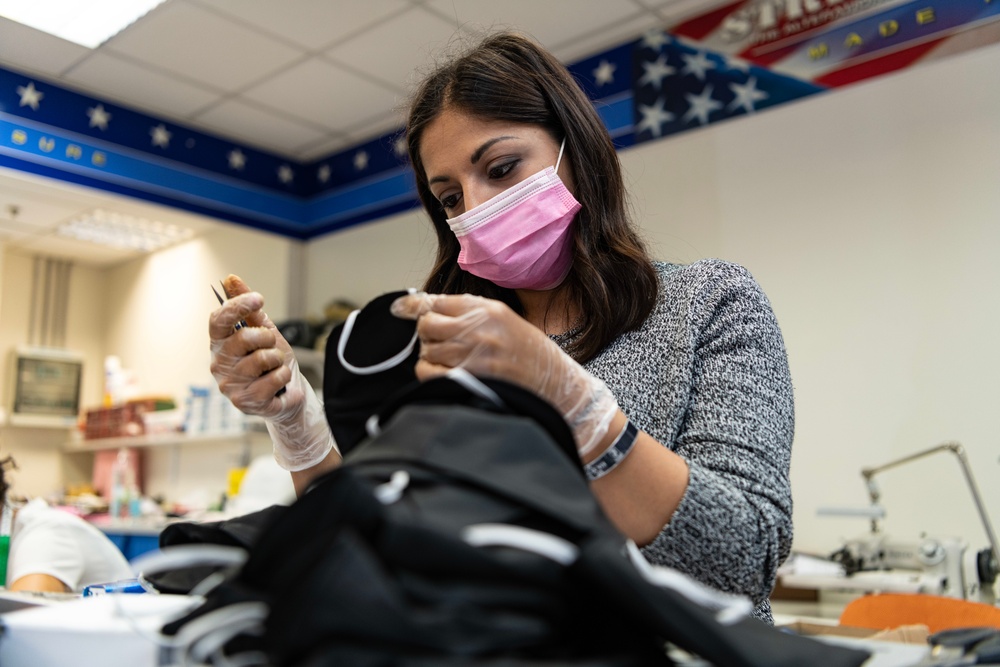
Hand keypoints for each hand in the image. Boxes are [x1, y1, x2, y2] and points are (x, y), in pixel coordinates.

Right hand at [209, 275, 334, 470]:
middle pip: (244, 338)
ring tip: (275, 366)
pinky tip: (279, 383)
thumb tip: (231, 278)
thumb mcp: (264, 331)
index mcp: (220, 343)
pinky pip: (274, 379)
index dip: (237, 306)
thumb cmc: (271, 361)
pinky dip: (283, 376)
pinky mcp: (245, 401)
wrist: (287, 392)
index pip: (218, 320)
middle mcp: (219, 364)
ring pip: (262, 358)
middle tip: (271, 346)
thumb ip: (249, 308)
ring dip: (278, 359)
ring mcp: (230, 384)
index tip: (259, 298)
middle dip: (267, 338)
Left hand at [391, 292, 617, 454]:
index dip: (416, 307)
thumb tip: (423, 308)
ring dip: (431, 357)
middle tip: (443, 344)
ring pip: (425, 350)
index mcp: (488, 310)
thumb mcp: (504, 321)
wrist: (556, 385)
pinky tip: (447, 375)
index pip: (437, 301)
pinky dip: (430, 375)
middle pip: (426, 325)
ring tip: (450, 362)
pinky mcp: (469, 379)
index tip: (400, 310)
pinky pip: (428, 373)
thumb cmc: (530, 355)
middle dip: (428, 335)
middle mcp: (478, 329)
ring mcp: (473, 355)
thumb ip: (467, 313)